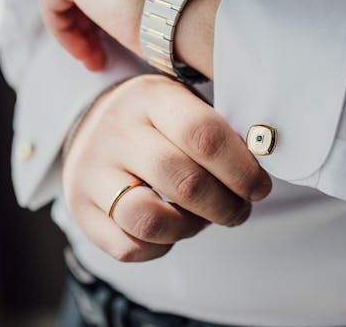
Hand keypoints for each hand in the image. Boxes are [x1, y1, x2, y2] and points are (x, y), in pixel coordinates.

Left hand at [41, 0, 175, 70]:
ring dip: (77, 33)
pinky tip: (88, 53)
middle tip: (99, 55)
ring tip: (96, 59)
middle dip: (86, 25)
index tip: (111, 43)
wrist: (188, 10)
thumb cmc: (183, 12)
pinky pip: (53, 4)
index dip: (100, 14)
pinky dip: (65, 34)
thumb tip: (124, 14)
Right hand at [63, 74, 272, 261]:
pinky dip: (160, 247)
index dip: (241, 168)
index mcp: (151, 98)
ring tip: (204, 220)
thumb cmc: (156, 121)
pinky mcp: (80, 208)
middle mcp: (117, 131)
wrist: (92, 126)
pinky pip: (127, 247)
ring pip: (149, 219)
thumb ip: (219, 129)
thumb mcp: (183, 105)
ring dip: (191, 229)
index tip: (260, 186)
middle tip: (240, 210)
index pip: (203, 134)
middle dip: (225, 205)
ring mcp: (92, 171)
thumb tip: (265, 155)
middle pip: (183, 181)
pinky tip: (171, 230)